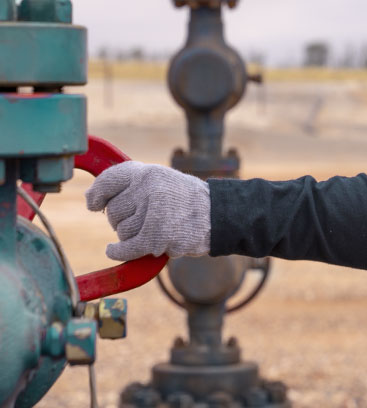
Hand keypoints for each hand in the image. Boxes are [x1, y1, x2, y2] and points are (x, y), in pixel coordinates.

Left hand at [85, 161, 210, 260]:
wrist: (217, 214)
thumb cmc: (186, 198)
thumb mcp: (162, 179)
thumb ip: (133, 183)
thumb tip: (91, 198)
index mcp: (149, 173)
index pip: (110, 179)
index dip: (98, 193)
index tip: (93, 203)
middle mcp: (149, 189)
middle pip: (113, 211)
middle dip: (122, 218)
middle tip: (143, 217)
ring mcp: (152, 212)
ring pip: (120, 231)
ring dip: (131, 235)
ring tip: (153, 227)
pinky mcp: (155, 236)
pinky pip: (124, 248)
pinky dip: (117, 252)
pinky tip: (113, 250)